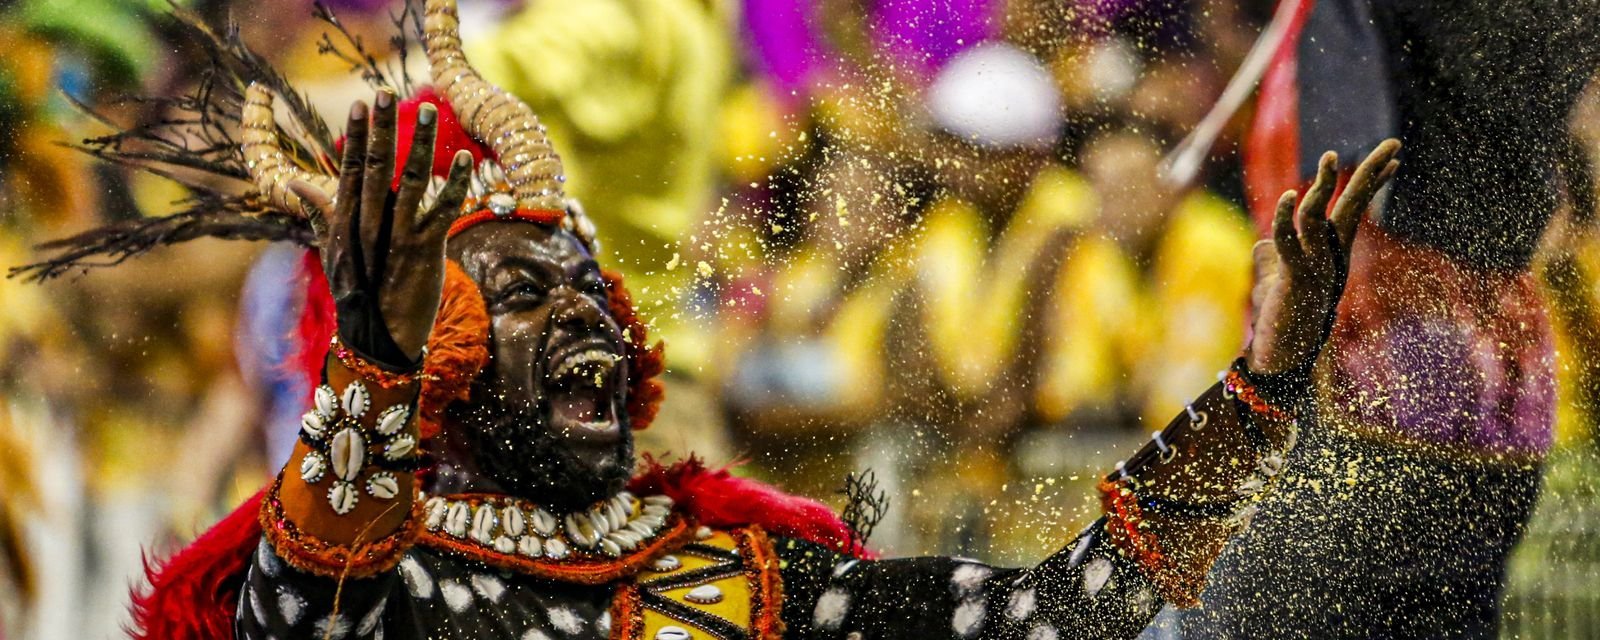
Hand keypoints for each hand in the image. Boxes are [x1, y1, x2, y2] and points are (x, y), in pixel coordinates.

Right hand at [291, 89, 472, 362]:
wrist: (379, 339)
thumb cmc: (359, 294)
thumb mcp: (336, 251)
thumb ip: (322, 214)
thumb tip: (297, 184)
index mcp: (349, 221)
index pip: (351, 169)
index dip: (357, 135)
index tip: (362, 103)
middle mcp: (370, 223)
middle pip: (375, 166)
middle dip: (382, 128)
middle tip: (386, 92)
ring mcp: (397, 235)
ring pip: (410, 180)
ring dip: (421, 143)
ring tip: (428, 110)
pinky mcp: (425, 249)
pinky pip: (442, 210)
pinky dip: (456, 184)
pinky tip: (465, 158)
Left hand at [1246, 139, 1400, 375]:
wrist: (1282, 358)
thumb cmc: (1281, 321)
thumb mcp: (1277, 282)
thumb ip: (1271, 258)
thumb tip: (1262, 242)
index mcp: (1331, 254)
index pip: (1355, 209)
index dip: (1372, 183)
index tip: (1394, 159)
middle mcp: (1330, 257)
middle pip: (1352, 207)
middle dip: (1371, 174)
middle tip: (1393, 145)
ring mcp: (1315, 268)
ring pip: (1320, 219)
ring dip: (1324, 188)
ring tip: (1329, 158)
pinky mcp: (1295, 281)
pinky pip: (1290, 244)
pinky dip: (1286, 220)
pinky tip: (1287, 198)